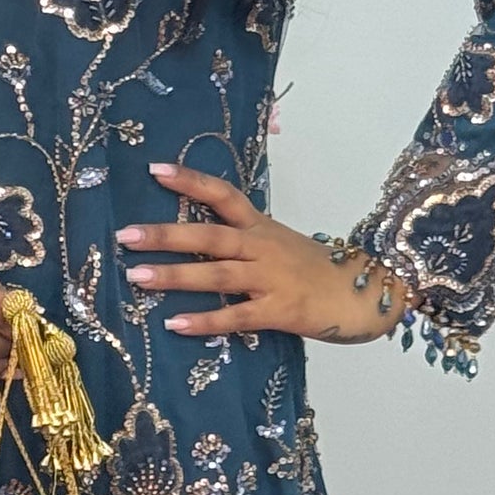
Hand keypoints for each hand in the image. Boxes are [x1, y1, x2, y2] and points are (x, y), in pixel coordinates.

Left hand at [117, 162, 410, 343]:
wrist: (370, 292)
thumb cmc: (318, 271)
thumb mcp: (281, 244)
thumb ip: (245, 240)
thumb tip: (197, 241)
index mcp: (261, 227)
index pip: (223, 195)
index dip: (190, 182)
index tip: (155, 171)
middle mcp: (263, 247)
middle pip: (209, 235)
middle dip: (165, 235)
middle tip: (125, 235)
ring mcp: (271, 279)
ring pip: (216, 274)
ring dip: (174, 276)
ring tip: (136, 277)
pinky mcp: (279, 312)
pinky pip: (235, 316)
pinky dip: (204, 320)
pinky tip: (174, 324)